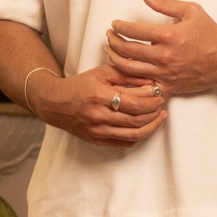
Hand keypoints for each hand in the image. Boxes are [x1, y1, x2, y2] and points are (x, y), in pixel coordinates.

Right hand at [35, 64, 166, 149]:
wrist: (55, 103)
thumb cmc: (80, 86)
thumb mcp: (102, 73)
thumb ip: (127, 75)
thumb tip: (150, 81)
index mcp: (99, 96)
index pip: (135, 102)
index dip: (152, 99)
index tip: (159, 93)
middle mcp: (98, 116)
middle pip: (137, 120)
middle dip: (154, 112)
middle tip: (161, 104)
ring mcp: (98, 131)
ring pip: (134, 134)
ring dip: (152, 126)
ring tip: (159, 116)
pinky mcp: (98, 141)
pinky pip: (125, 143)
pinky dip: (140, 135)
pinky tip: (145, 126)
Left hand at [107, 0, 216, 95]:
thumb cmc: (210, 34)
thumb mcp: (191, 10)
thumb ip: (165, 4)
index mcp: (168, 35)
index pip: (132, 31)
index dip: (119, 26)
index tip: (115, 24)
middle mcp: (164, 55)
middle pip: (127, 50)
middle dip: (113, 41)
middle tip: (109, 36)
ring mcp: (165, 73)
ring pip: (129, 69)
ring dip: (115, 59)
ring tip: (111, 51)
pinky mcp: (168, 86)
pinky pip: (142, 85)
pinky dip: (130, 79)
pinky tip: (124, 71)